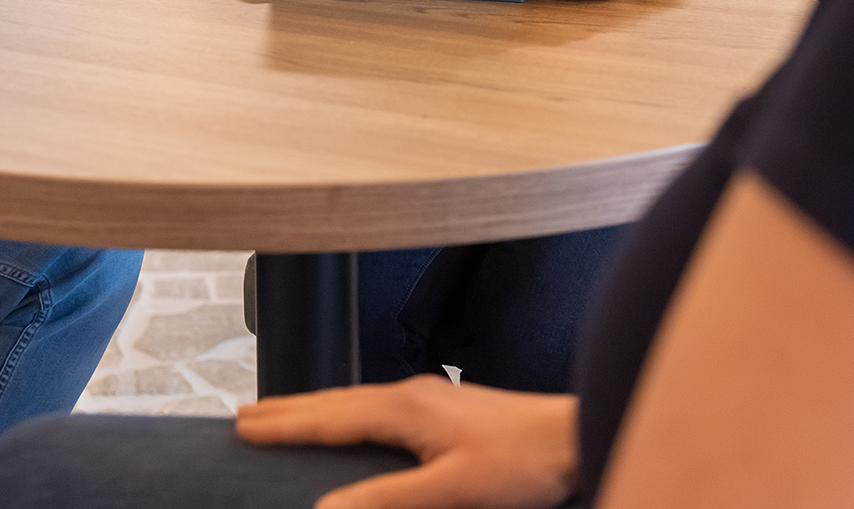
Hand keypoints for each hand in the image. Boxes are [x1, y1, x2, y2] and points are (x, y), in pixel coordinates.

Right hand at [236, 375, 577, 508]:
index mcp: (406, 408)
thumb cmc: (521, 462)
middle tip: (247, 413)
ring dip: (319, 409)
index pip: (331, 417)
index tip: (242, 424)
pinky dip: (350, 414)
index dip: (285, 423)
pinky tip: (354, 425)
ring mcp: (431, 398)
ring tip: (288, 415)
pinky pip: (380, 407)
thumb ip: (386, 499)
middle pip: (338, 400)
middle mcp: (413, 395)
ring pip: (359, 401)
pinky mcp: (446, 410)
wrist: (570, 439)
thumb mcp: (450, 491)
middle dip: (291, 408)